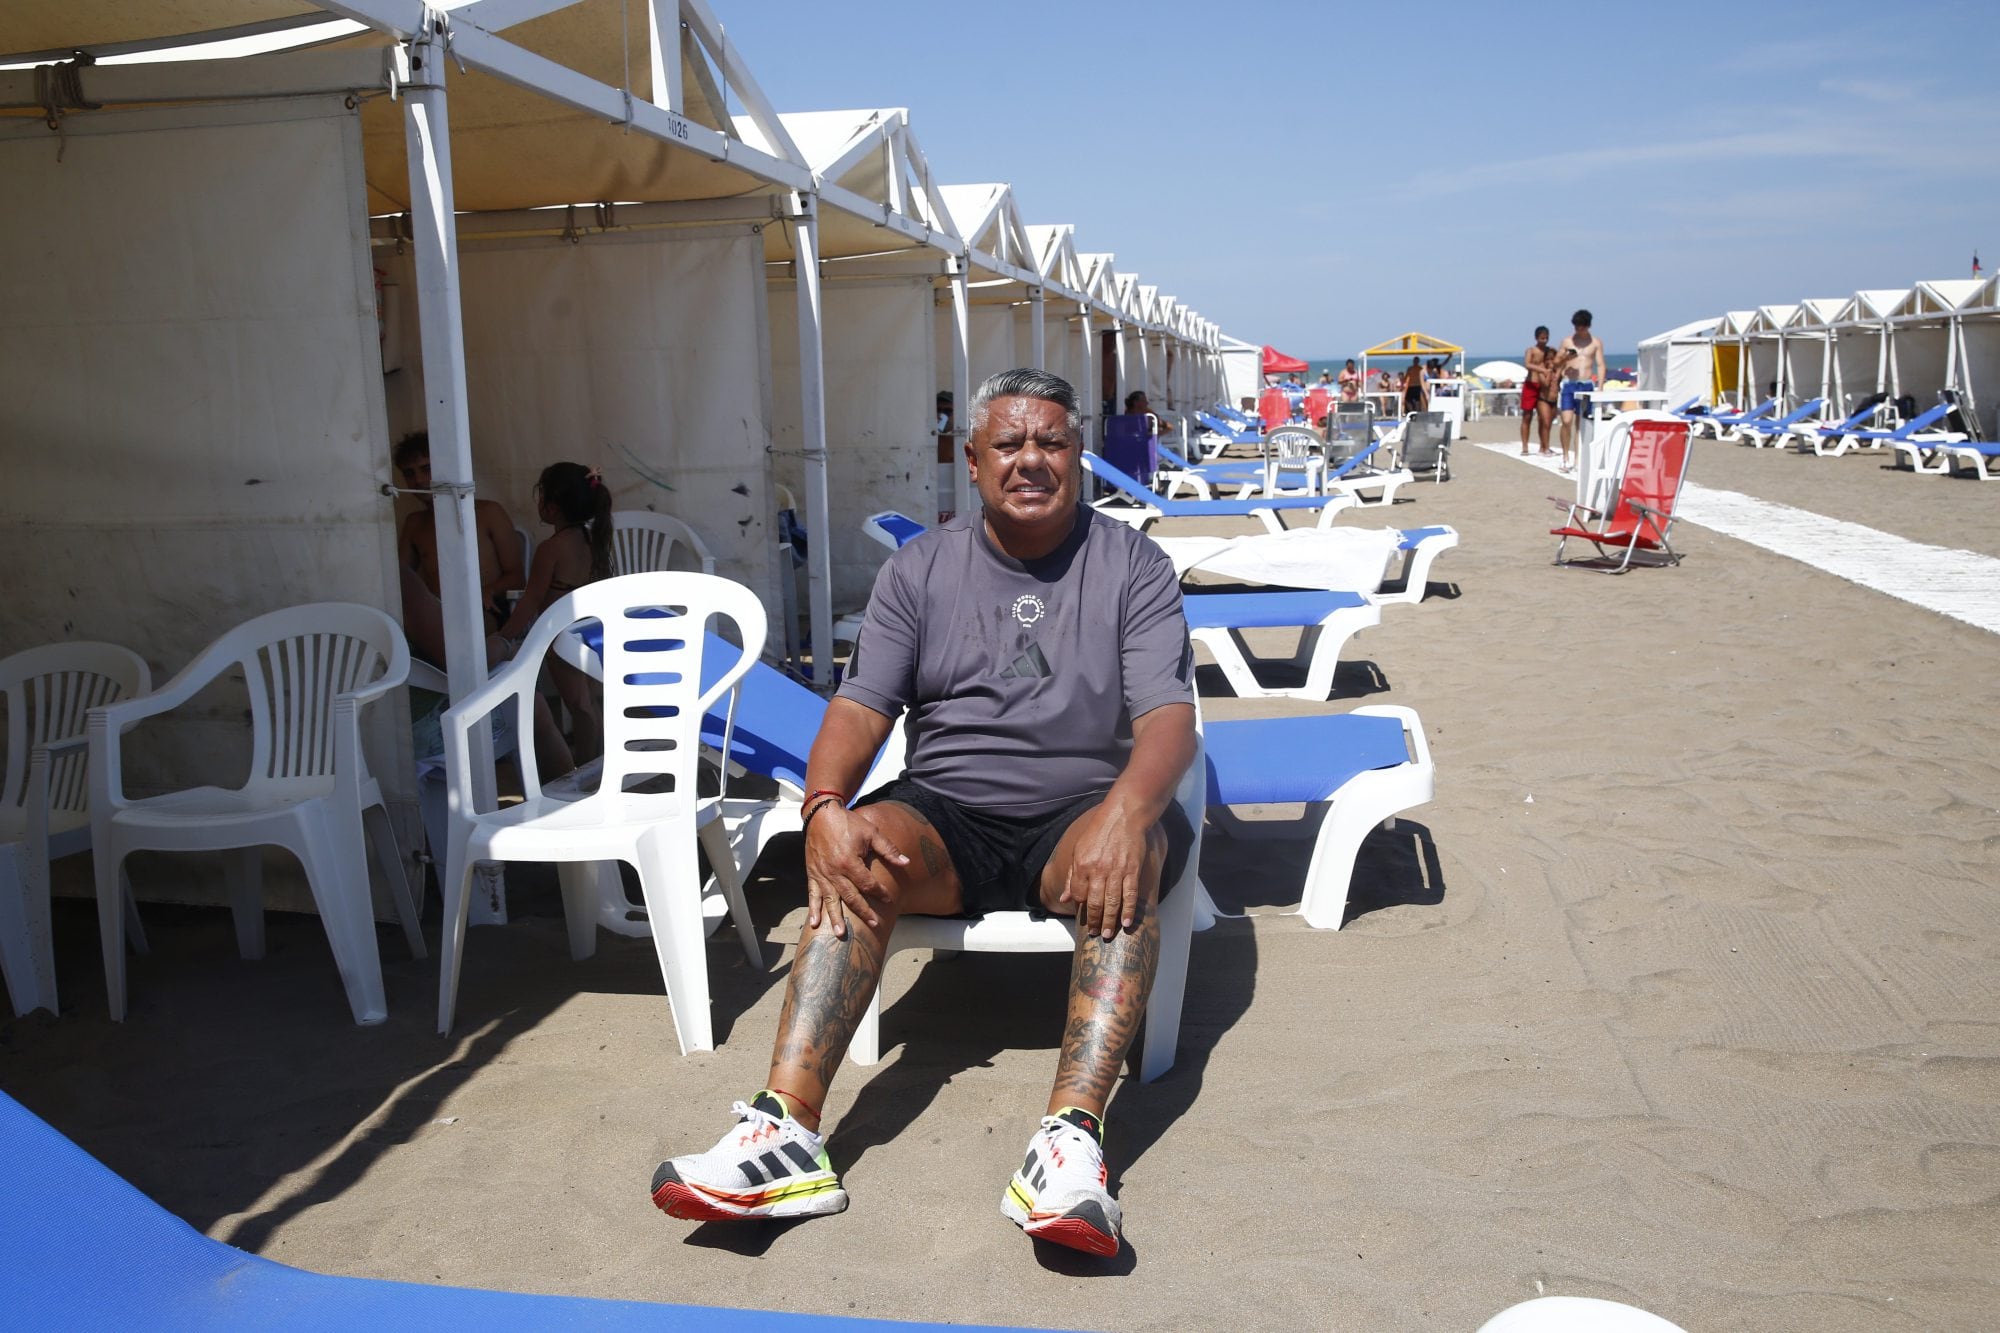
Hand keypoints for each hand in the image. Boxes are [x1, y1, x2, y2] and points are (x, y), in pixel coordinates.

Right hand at [803, 804, 907, 937]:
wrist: (821, 814)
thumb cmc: (847, 823)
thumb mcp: (871, 833)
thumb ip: (888, 849)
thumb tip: (905, 862)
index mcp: (849, 862)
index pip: (867, 884)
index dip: (879, 892)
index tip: (889, 900)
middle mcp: (834, 872)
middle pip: (851, 897)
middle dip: (863, 912)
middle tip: (874, 925)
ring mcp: (821, 874)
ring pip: (830, 901)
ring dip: (835, 918)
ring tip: (841, 934)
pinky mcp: (812, 874)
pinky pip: (812, 895)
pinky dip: (813, 909)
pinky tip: (814, 923)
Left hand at [1058, 803, 1151, 939]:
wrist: (1123, 815)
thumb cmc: (1100, 831)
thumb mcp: (1079, 849)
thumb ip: (1073, 876)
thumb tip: (1065, 898)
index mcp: (1082, 865)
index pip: (1079, 894)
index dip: (1081, 907)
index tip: (1085, 917)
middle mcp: (1098, 870)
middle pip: (1094, 902)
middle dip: (1094, 921)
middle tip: (1096, 934)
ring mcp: (1116, 871)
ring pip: (1112, 902)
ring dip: (1110, 921)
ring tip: (1109, 934)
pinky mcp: (1132, 870)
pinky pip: (1130, 895)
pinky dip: (1128, 910)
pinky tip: (1126, 923)